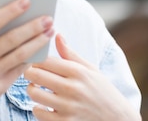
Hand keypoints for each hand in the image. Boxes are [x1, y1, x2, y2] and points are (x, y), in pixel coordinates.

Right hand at [0, 0, 53, 120]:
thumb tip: (6, 14)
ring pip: (20, 54)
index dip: (11, 11)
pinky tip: (40, 50)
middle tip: (47, 18)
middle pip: (12, 38)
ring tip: (49, 32)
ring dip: (38, 42)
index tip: (27, 2)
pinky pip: (19, 69)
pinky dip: (31, 59)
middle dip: (33, 26)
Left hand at [24, 34, 140, 120]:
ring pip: (34, 93)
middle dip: (28, 72)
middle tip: (31, 73)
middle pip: (35, 74)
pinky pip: (38, 113)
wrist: (118, 120)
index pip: (45, 59)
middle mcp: (72, 88)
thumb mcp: (91, 70)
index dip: (35, 59)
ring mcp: (68, 107)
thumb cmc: (103, 92)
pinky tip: (44, 106)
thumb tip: (57, 35)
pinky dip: (38, 109)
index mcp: (78, 72)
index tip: (34, 61)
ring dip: (32, 90)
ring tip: (37, 89)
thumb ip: (71, 54)